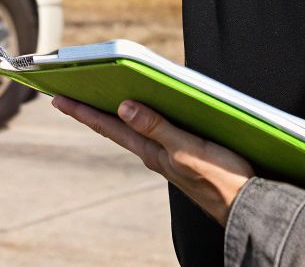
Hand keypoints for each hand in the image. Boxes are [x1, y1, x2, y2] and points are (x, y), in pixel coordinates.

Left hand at [51, 96, 254, 224]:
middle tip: (67, 97)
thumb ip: (157, 127)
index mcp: (151, 151)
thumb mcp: (187, 149)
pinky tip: (142, 115)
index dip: (83, 111)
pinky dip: (140, 122)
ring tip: (95, 102)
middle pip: (115, 128)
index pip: (108, 126)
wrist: (247, 206)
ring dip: (112, 116)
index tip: (57, 98)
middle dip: (90, 111)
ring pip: (132, 132)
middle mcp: (154, 154)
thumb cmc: (221, 179)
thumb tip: (123, 107)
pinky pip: (152, 135)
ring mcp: (167, 157)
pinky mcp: (182, 157)